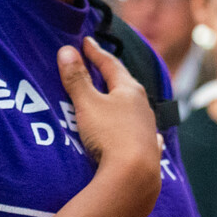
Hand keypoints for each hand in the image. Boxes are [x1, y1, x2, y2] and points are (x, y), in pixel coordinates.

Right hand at [56, 37, 162, 208]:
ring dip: (124, 98)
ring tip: (116, 94)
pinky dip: (138, 124)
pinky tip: (147, 130)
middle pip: (125, 83)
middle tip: (101, 63)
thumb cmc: (110, 134)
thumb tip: (66, 50)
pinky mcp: (150, 148)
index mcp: (129, 90)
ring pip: (135, 106)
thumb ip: (77, 78)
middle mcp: (143, 106)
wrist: (135, 174)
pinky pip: (143, 130)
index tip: (86, 41)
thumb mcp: (87, 104)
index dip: (96, 53)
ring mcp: (148, 127)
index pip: (111, 64)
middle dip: (112, 73)